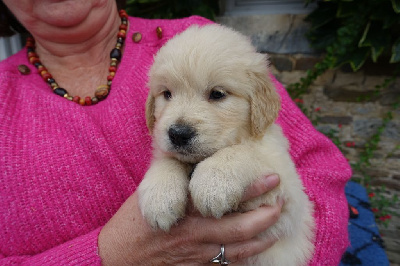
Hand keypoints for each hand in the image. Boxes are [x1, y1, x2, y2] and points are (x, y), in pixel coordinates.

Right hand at [98, 174, 280, 264]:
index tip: (271, 177)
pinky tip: (256, 247)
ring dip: (262, 238)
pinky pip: (227, 265)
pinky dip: (245, 257)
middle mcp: (195, 234)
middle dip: (265, 215)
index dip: (251, 188)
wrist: (118, 259)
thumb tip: (180, 146)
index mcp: (184, 209)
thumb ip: (170, 172)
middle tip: (282, 203)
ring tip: (277, 226)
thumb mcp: (149, 191)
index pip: (224, 196)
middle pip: (240, 228)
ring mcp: (197, 256)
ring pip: (239, 250)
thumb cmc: (132, 223)